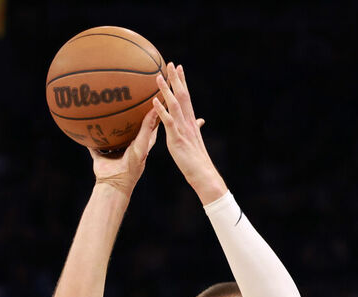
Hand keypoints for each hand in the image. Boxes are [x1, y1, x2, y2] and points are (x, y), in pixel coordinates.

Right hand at [89, 108, 159, 196]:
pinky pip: (93, 146)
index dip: (151, 118)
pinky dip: (89, 139)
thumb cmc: (132, 166)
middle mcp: (127, 149)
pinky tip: (85, 128)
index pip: (148, 129)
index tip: (151, 104)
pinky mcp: (101, 157)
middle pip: (129, 132)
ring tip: (106, 113)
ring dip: (109, 129)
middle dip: (129, 121)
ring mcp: (113, 153)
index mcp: (140, 147)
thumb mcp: (142, 145)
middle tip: (128, 104)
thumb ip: (147, 127)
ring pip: (111, 138)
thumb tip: (155, 108)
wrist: (114, 184)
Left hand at [152, 64, 226, 202]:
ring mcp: (183, 129)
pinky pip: (169, 122)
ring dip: (167, 90)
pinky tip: (155, 101)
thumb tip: (201, 120)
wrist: (202, 172)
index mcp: (191, 121)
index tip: (179, 68)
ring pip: (175, 105)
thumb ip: (196, 128)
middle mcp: (188, 121)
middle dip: (176, 79)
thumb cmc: (197, 159)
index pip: (187, 97)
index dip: (182, 82)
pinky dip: (162, 110)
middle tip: (171, 63)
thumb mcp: (195, 140)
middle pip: (183, 95)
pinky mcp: (177, 138)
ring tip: (158, 77)